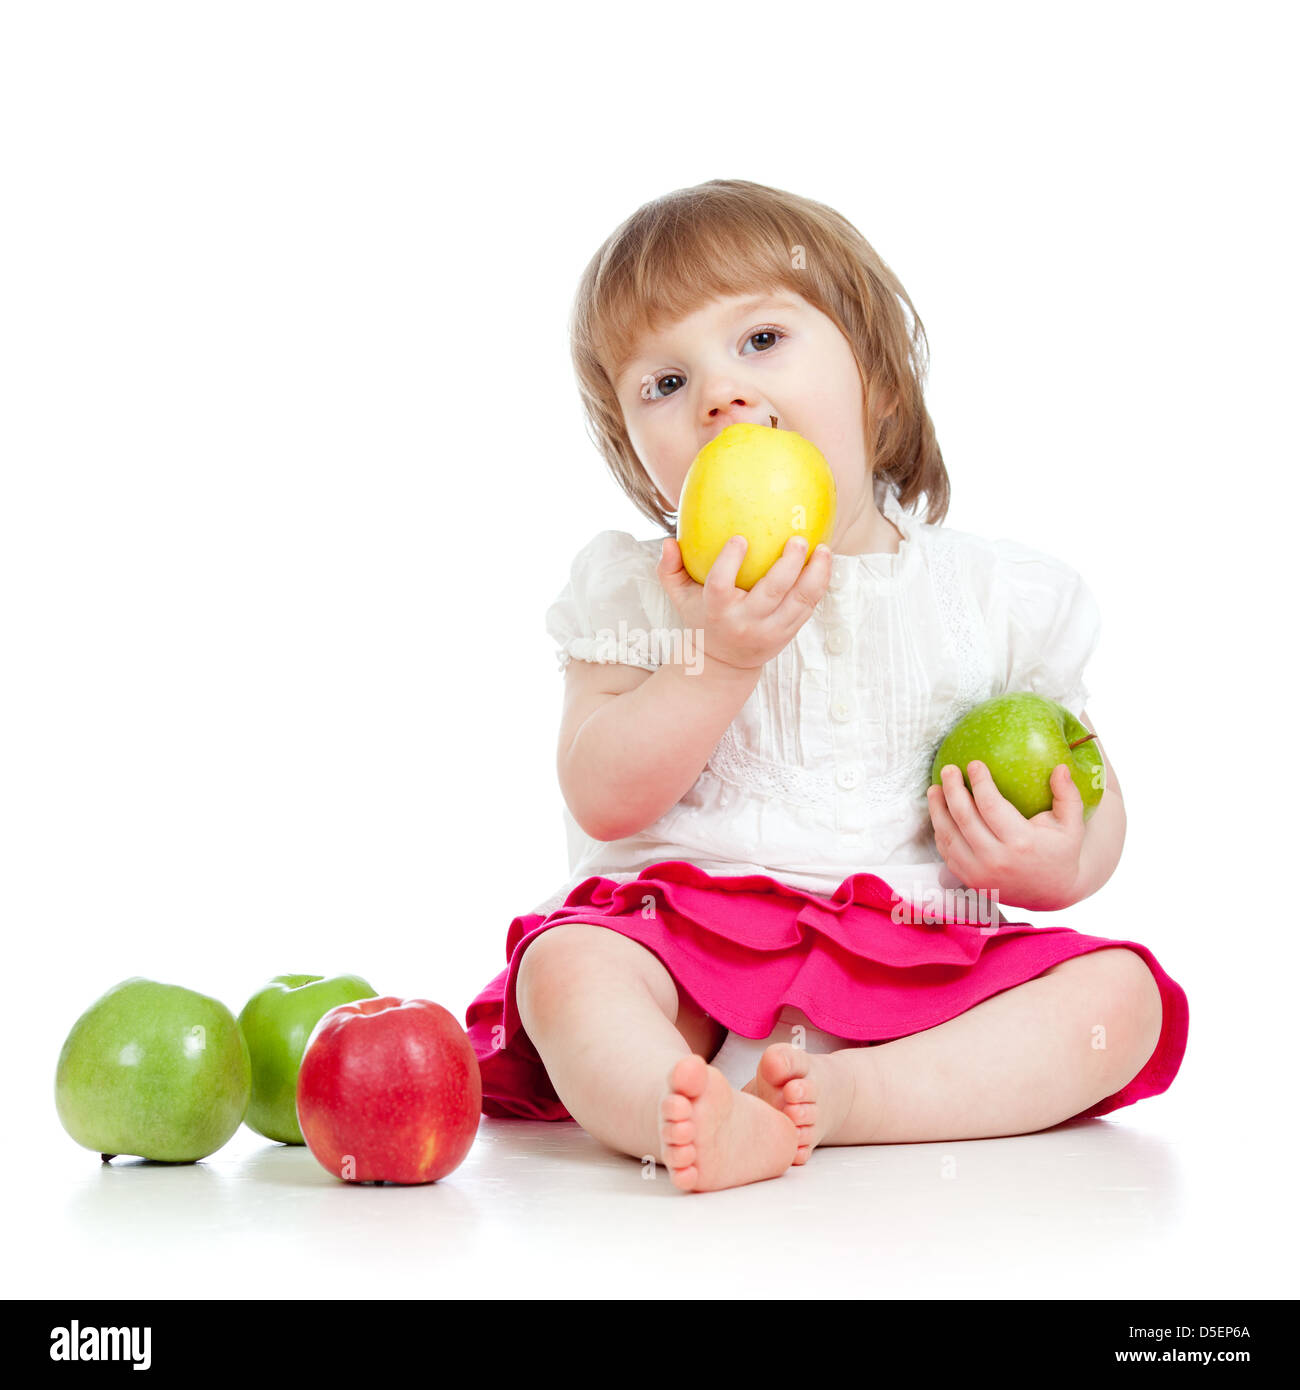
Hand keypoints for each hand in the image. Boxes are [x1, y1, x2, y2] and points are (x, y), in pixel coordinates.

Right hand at [657, 533, 831, 672]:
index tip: (740, 538)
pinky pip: (808, 607)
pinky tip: (825, 562)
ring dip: (815, 574)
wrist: (724, 663)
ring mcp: (770, 631)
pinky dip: (819, 584)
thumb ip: (669, 569)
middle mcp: (745, 623)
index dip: (729, 562)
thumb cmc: (702, 618)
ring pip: (799, 601)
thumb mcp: (680, 598)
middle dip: (788, 564)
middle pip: (771, 592)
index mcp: (717, 612)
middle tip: (797, 539)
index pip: (720, 586)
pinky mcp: (787, 634)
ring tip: (823, 549)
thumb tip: (669, 541)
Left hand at [926, 760, 1084, 911]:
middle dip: (952, 789)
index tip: (974, 764)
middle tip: (948, 770)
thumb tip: (1060, 767)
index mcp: (1021, 843)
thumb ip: (1068, 795)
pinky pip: (946, 851)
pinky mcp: (969, 880)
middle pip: (964, 817)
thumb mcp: (1072, 826)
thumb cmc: (1061, 853)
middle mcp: (996, 860)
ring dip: (937, 808)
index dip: (979, 782)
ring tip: (935, 788)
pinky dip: (940, 830)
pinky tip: (939, 812)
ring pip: (948, 835)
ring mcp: (979, 873)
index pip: (991, 806)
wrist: (1051, 895)